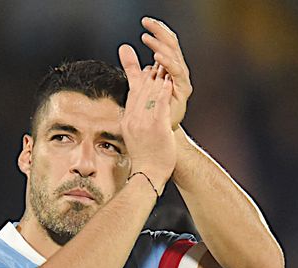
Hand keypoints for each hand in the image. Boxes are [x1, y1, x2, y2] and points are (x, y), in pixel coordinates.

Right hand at [118, 45, 176, 189]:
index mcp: (128, 121)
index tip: (148, 71)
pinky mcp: (156, 127)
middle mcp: (134, 119)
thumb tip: (134, 115)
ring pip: (150, 95)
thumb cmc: (146, 158)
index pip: (133, 95)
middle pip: (141, 91)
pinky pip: (160, 105)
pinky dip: (164, 92)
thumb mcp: (135, 137)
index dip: (141, 81)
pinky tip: (169, 82)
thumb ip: (135, 122)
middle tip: (158, 63)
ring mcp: (144, 123)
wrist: (148, 174)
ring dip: (158, 79)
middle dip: (150, 76)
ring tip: (165, 67)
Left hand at [140, 17, 192, 128]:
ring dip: (161, 46)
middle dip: (160, 32)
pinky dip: (168, 63)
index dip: (158, 30)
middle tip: (147, 22)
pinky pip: (177, 73)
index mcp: (169, 67)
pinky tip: (157, 56)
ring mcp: (182, 80)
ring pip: (174, 57)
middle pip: (172, 45)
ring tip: (147, 38)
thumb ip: (132, 67)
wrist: (160, 131)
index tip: (146, 20)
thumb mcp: (139, 84)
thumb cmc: (153, 110)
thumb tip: (124, 46)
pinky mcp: (183, 90)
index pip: (166, 42)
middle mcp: (178, 71)